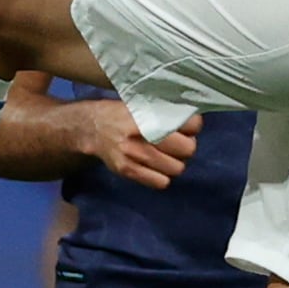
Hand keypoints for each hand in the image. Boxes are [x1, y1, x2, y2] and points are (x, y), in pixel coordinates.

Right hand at [71, 101, 200, 187]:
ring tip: (166, 156)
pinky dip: (162, 177)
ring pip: (176, 168)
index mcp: (149, 114)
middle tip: (178, 143)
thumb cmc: (124, 114)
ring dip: (175, 163)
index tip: (189, 127)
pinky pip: (161, 182)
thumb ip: (167, 112)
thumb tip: (196, 122)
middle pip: (187, 149)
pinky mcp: (127, 171)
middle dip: (186, 146)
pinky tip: (156, 167)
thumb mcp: (144, 104)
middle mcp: (141, 135)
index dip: (194, 126)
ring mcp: (133, 155)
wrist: (92, 128)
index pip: (190, 125)